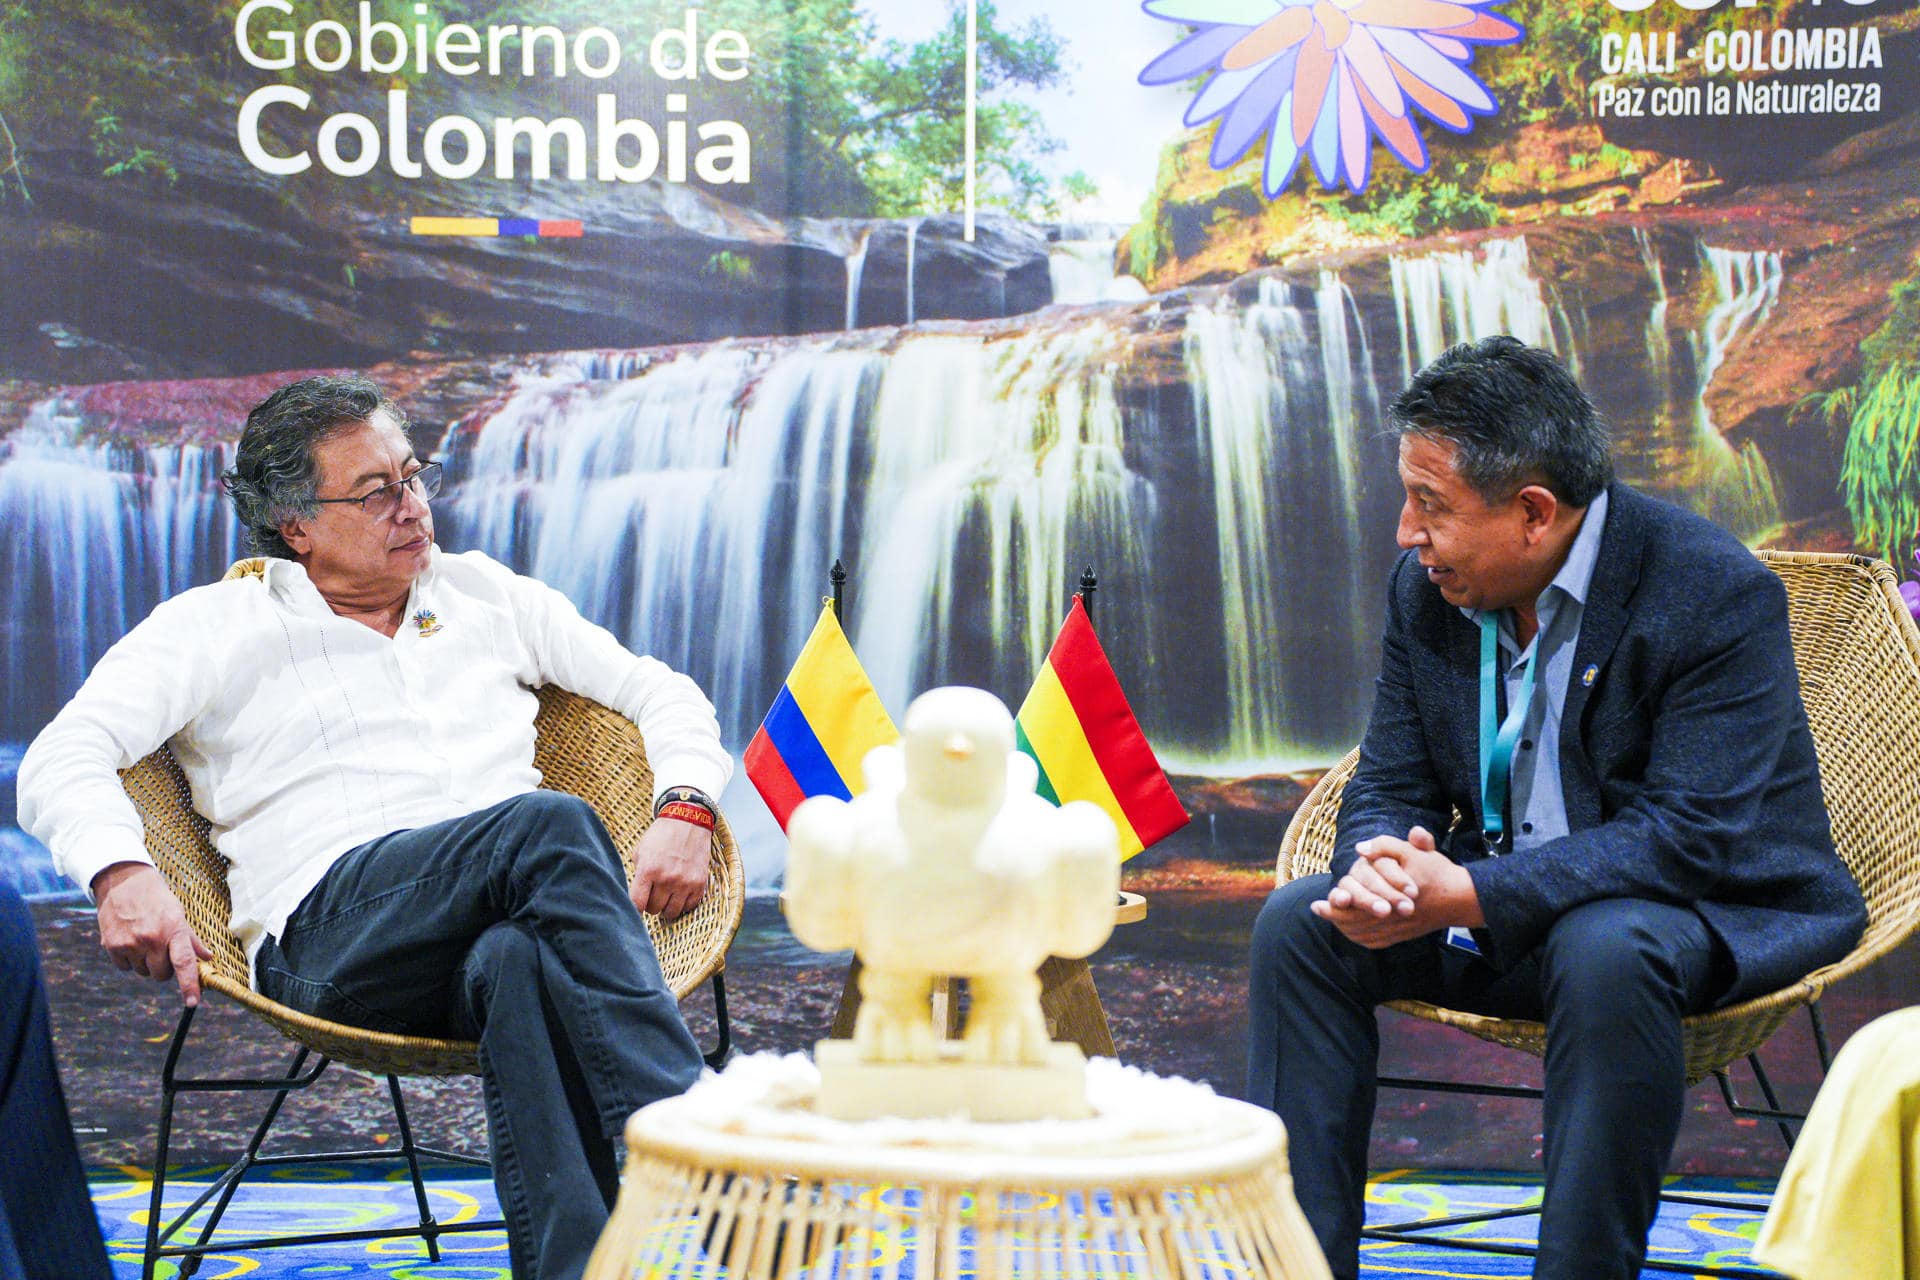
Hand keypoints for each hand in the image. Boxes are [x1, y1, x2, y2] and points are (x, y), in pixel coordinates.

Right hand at [92, 862, 212, 1005]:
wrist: (123, 881)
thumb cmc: (156, 898)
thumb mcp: (178, 914)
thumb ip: (191, 939)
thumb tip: (208, 958)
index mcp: (173, 929)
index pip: (184, 963)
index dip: (189, 985)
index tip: (193, 1002)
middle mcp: (151, 938)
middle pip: (162, 975)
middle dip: (165, 968)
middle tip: (163, 950)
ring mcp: (129, 943)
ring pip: (143, 972)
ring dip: (146, 963)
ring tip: (145, 940)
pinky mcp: (111, 946)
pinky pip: (124, 968)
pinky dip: (129, 960)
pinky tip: (130, 940)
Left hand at [629, 819, 711, 921]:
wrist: (688, 821)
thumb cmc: (661, 835)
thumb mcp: (641, 851)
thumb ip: (637, 875)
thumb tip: (635, 896)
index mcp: (648, 869)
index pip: (637, 904)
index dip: (634, 909)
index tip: (636, 908)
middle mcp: (667, 878)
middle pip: (654, 909)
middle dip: (651, 904)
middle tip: (652, 894)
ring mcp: (685, 883)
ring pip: (671, 913)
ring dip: (666, 907)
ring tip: (665, 896)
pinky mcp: (699, 884)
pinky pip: (688, 907)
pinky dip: (682, 904)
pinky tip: (679, 893)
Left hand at [1312, 826, 1482, 948]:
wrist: (1461, 898)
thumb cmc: (1436, 872)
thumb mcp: (1416, 851)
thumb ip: (1388, 845)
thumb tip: (1361, 848)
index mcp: (1397, 895)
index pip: (1361, 901)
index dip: (1339, 901)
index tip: (1319, 901)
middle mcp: (1396, 915)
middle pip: (1358, 920)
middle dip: (1336, 915)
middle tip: (1318, 908)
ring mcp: (1399, 929)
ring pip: (1365, 933)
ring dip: (1344, 926)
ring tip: (1328, 915)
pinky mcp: (1402, 936)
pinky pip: (1375, 941)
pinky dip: (1359, 937)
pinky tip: (1347, 929)